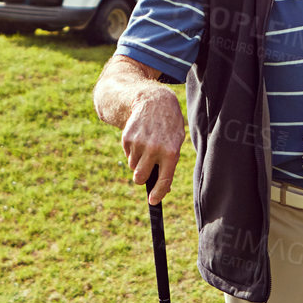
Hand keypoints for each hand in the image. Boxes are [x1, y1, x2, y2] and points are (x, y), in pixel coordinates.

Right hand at [122, 87, 184, 203]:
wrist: (154, 101)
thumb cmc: (169, 126)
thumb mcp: (176, 142)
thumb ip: (170, 164)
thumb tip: (163, 189)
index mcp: (171, 152)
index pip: (164, 179)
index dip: (158, 193)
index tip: (153, 201)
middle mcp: (154, 149)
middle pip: (140, 178)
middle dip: (142, 179)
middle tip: (146, 172)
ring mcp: (139, 143)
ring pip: (133, 167)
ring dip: (138, 162)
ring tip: (147, 147)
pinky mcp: (127, 138)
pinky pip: (127, 155)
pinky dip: (132, 152)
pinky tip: (140, 138)